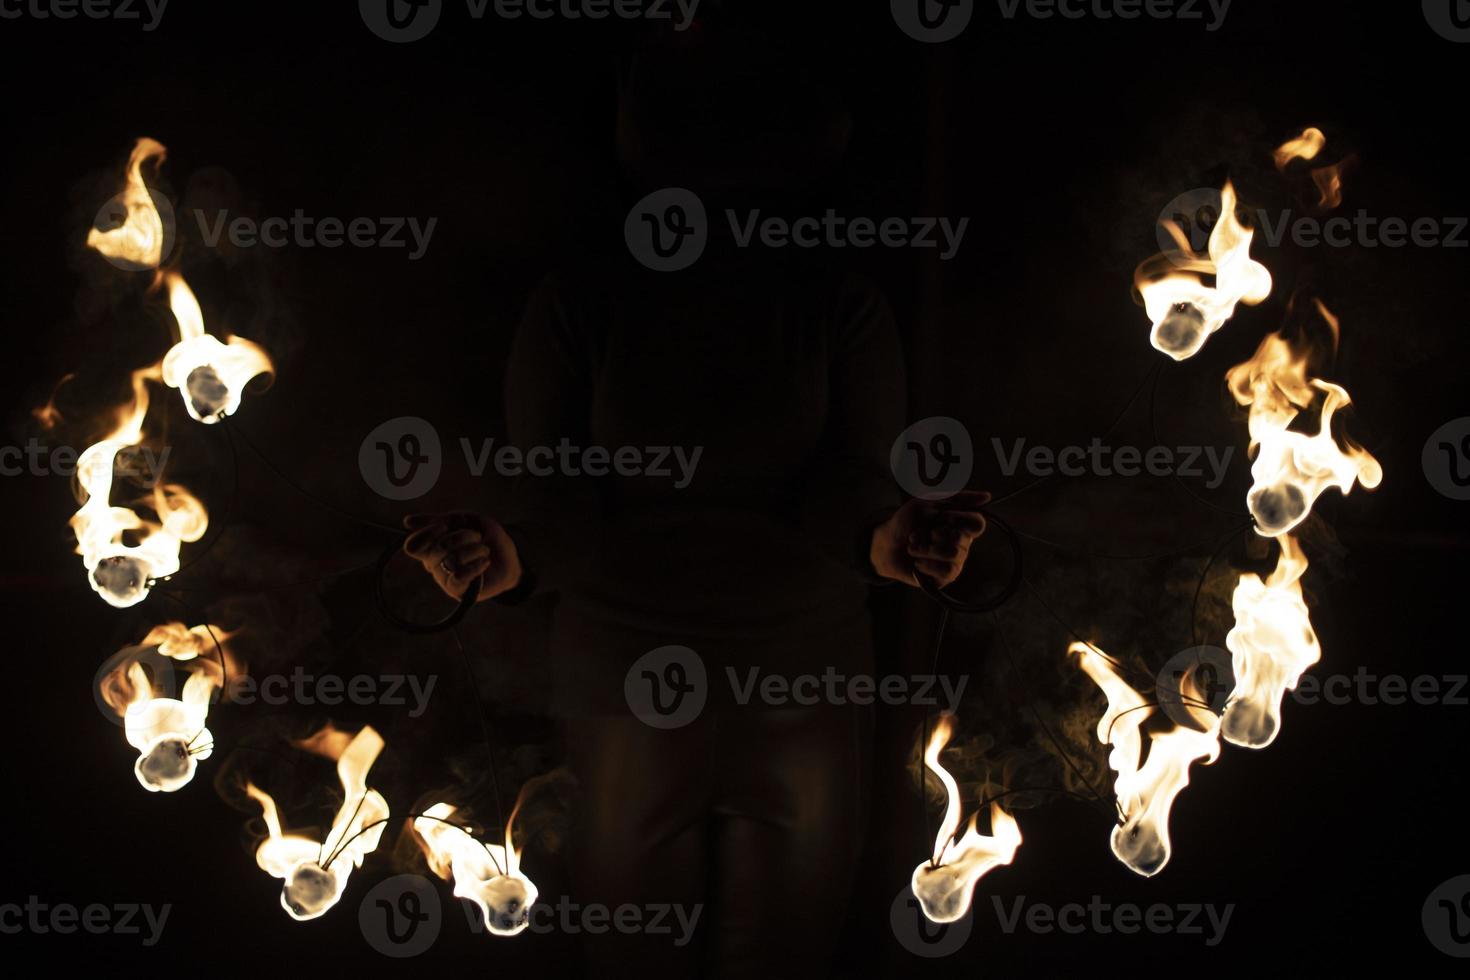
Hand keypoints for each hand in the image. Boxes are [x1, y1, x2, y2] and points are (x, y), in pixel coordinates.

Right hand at [402, 511, 523, 600]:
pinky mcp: (459, 591)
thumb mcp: (465, 520)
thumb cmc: (485, 538)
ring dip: (474, 550)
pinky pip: (459, 577)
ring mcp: (445, 579)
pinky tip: (485, 562)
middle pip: (437, 548)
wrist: (509, 557)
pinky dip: (475, 566)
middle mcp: (433, 564)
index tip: (445, 524)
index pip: (413, 545)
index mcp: (431, 546)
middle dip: (463, 536)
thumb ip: (439, 519)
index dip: (427, 533)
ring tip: (485, 550)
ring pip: (451, 561)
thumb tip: (406, 521)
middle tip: (478, 536)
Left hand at [869, 491, 990, 587]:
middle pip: (962, 539)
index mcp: (960, 524)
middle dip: (933, 534)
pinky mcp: (945, 578)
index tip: (941, 517)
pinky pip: (946, 570)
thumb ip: (958, 498)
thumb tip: (988, 496)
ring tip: (914, 548)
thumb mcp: (928, 502)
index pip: (978, 523)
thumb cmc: (905, 522)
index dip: (959, 519)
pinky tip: (918, 563)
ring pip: (954, 555)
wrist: (885, 544)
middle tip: (918, 534)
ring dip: (927, 549)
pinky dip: (927, 564)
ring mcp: (955, 561)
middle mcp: (961, 544)